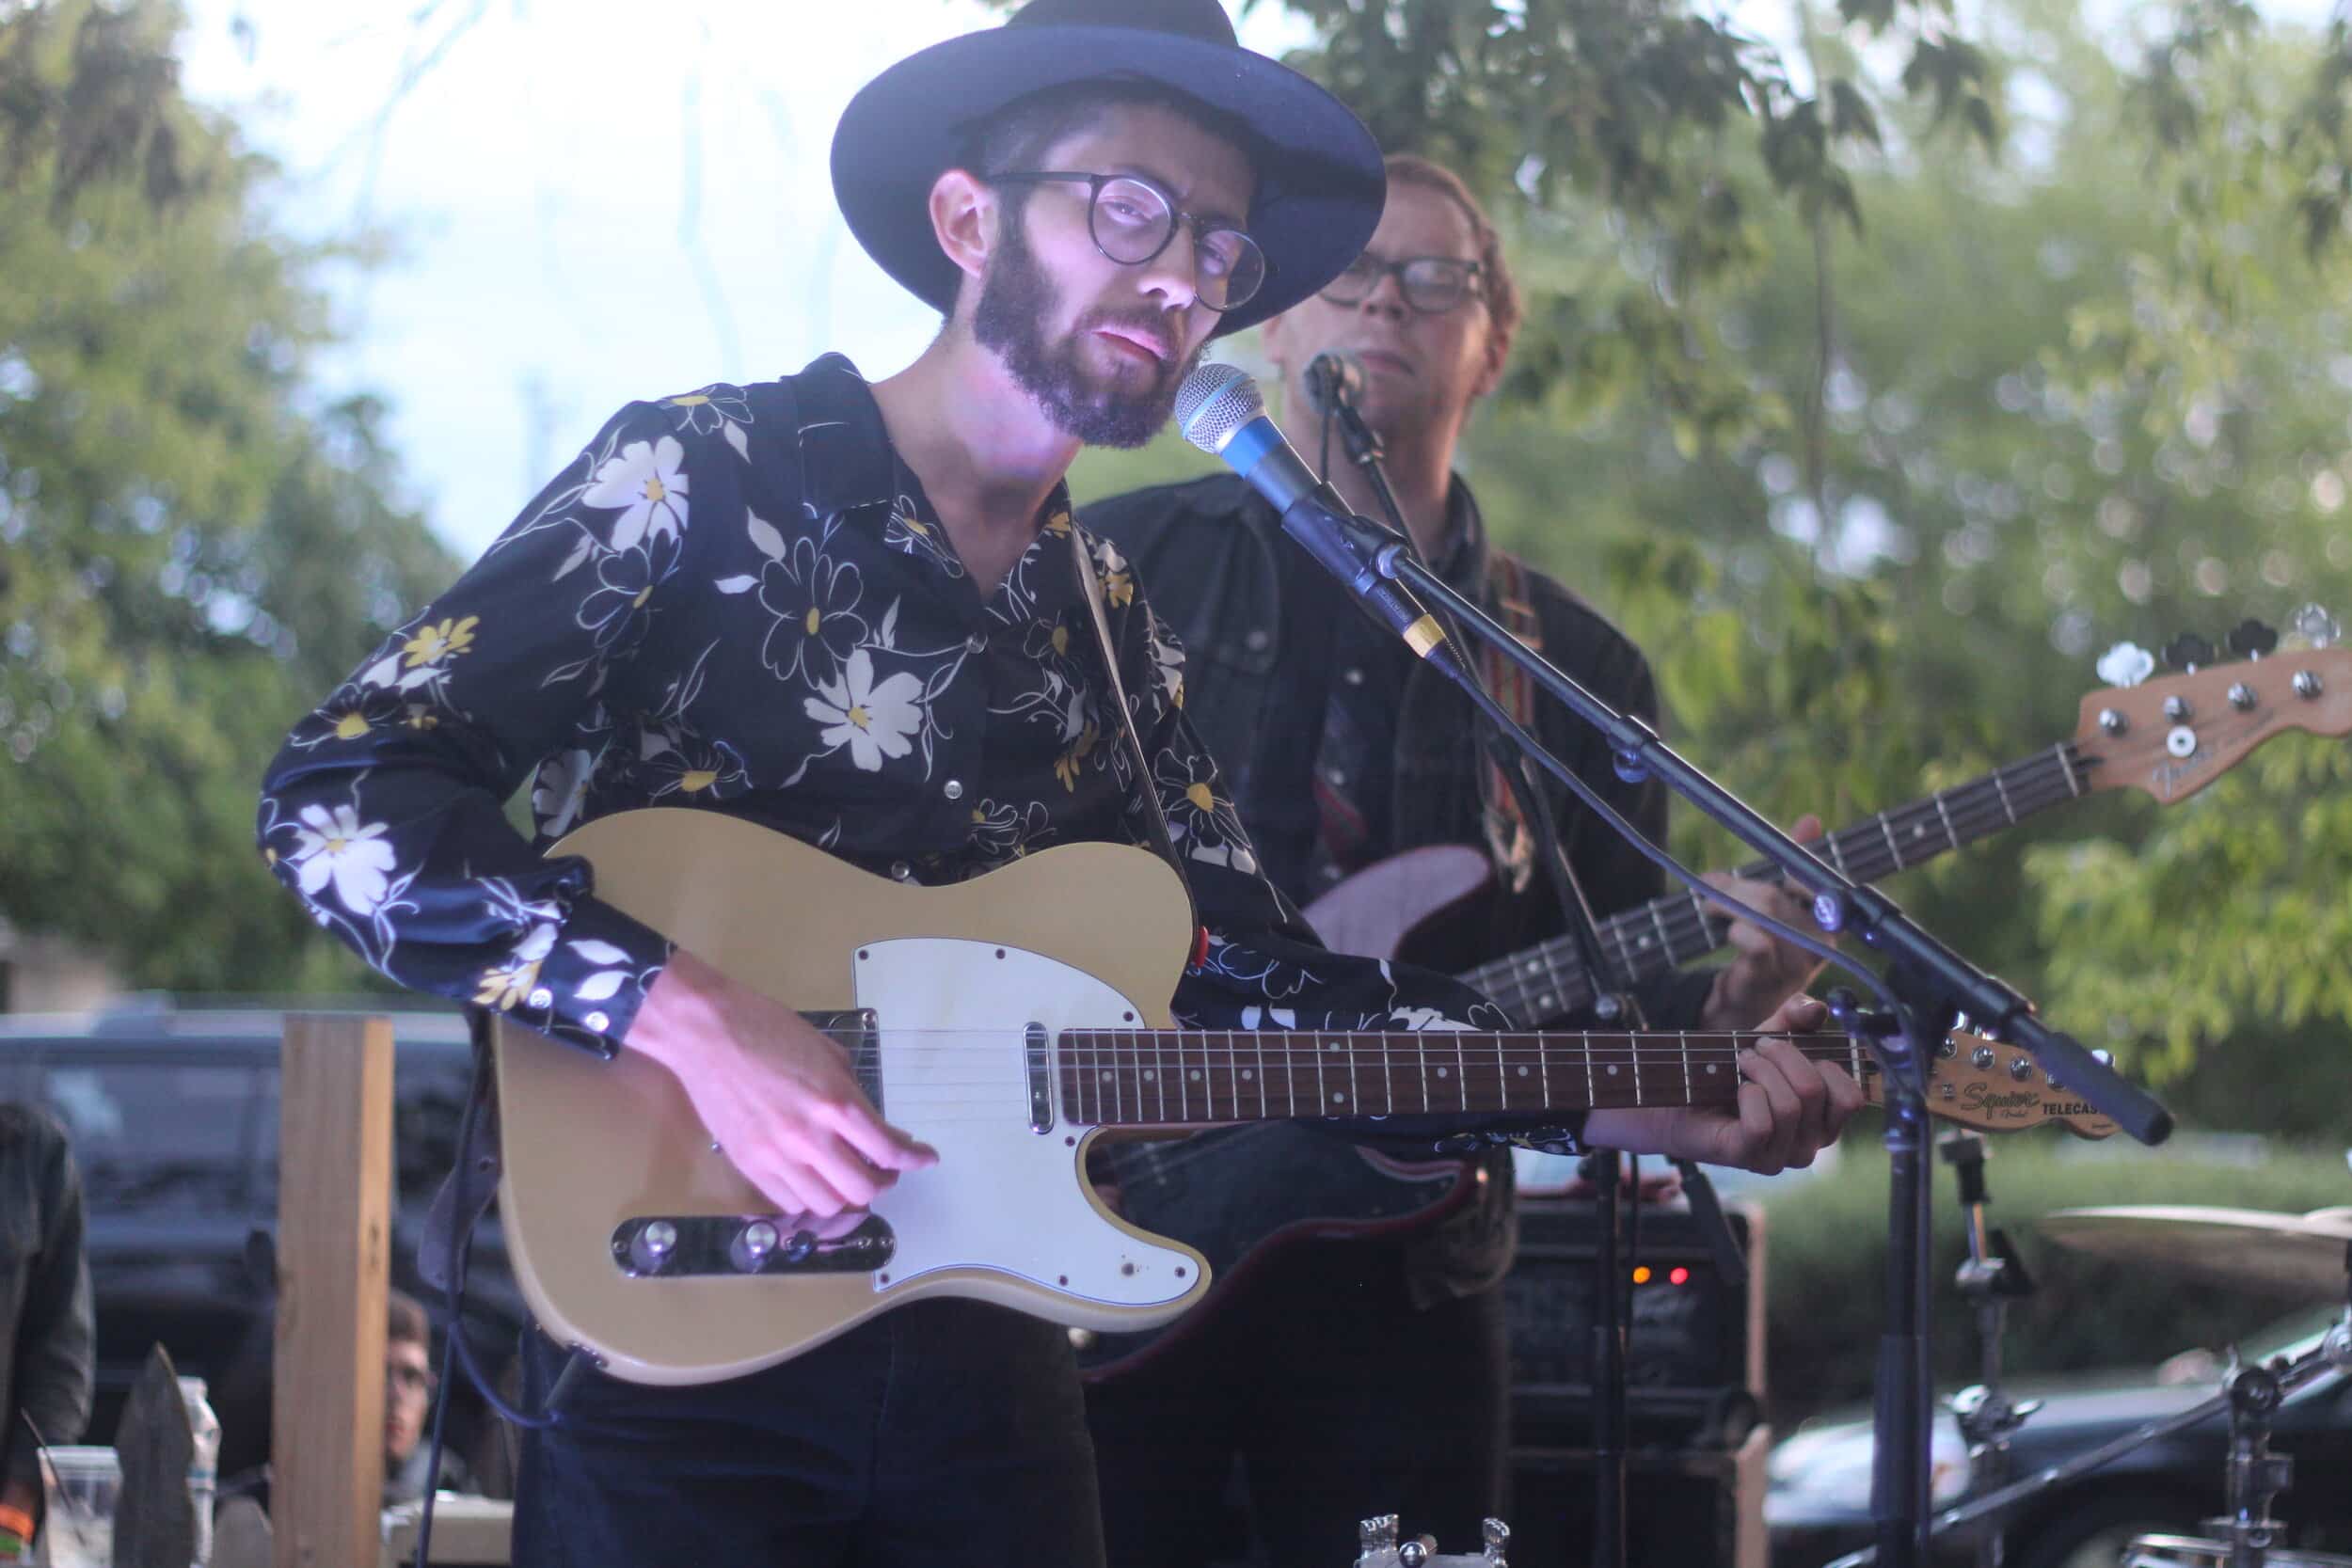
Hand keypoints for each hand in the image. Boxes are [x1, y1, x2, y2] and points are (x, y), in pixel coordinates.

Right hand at [625, 948, 936, 1215]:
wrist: (708, 1033)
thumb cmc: (768, 1030)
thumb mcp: (828, 1053)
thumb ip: (853, 1093)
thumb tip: (874, 1125)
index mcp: (836, 1102)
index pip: (889, 1150)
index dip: (914, 1159)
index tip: (924, 1158)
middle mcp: (810, 1137)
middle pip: (864, 1189)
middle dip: (884, 1181)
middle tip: (885, 1168)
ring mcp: (777, 1156)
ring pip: (828, 1204)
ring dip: (847, 1195)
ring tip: (848, 1175)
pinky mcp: (749, 1165)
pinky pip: (791, 1202)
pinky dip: (811, 1197)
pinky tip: (815, 1178)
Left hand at [1582, 995, 1863, 1173]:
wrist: (1670, 1090)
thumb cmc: (1722, 1069)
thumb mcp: (1764, 1037)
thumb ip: (1793, 1020)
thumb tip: (1817, 1008)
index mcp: (1822, 1119)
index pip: (1852, 1096)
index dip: (1825, 1062)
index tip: (1787, 1046)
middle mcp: (1809, 1144)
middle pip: (1819, 1092)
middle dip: (1783, 1057)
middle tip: (1753, 1050)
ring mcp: (1780, 1157)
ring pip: (1792, 1105)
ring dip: (1759, 1070)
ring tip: (1738, 1065)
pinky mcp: (1748, 1158)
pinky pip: (1764, 1123)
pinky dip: (1747, 1094)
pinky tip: (1733, 1090)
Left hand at [1698, 813, 1832, 1030]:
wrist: (1745, 1002)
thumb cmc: (1765, 948)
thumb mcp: (1779, 903)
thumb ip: (1796, 860)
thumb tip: (1811, 820)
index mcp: (1828, 920)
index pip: (1818, 881)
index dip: (1792, 872)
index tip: (1771, 873)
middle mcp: (1820, 941)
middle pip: (1774, 895)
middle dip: (1736, 886)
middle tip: (1713, 884)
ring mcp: (1798, 962)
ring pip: (1763, 911)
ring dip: (1726, 902)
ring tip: (1710, 904)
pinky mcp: (1772, 976)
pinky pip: (1757, 941)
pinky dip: (1734, 928)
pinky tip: (1725, 929)